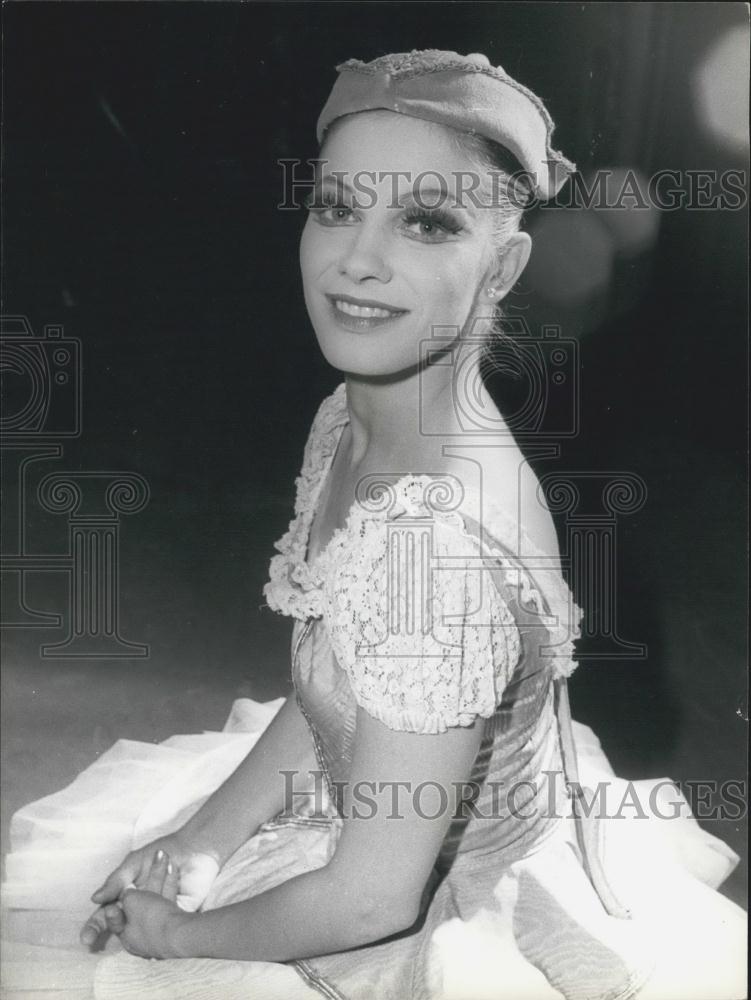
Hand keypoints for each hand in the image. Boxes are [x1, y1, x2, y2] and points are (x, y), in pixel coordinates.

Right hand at [80, 833, 217, 948]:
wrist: (196, 849)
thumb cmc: (165, 851)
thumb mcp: (135, 863)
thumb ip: (116, 880)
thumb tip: (94, 899)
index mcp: (125, 895)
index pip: (105, 914)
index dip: (93, 927)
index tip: (85, 938)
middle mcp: (137, 908)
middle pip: (117, 927)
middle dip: (104, 935)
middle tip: (93, 941)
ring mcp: (154, 915)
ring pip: (137, 930)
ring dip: (129, 931)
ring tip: (125, 921)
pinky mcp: (173, 916)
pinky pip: (162, 928)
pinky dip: (155, 930)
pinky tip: (149, 929)